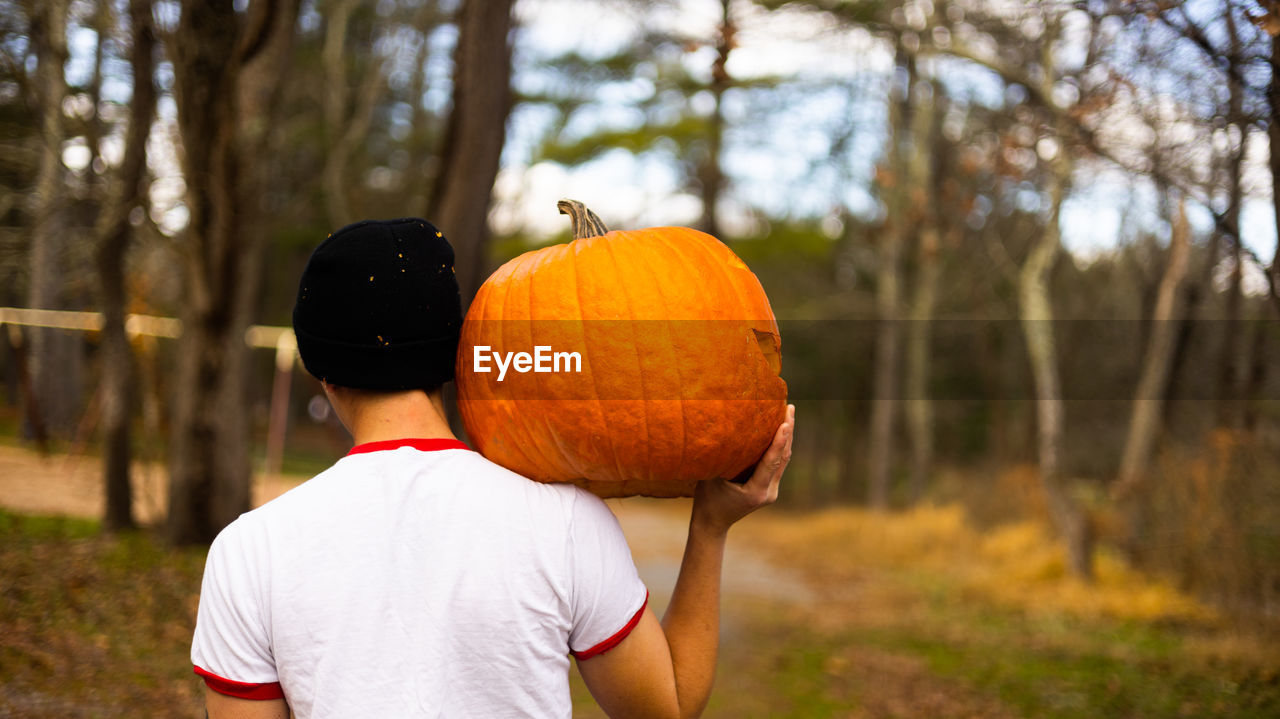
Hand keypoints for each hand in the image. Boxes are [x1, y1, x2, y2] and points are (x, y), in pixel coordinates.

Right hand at [692, 404, 794, 535]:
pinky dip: (780, 446)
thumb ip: (723, 458)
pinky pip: (778, 464)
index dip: (780, 441)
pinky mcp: (769, 489)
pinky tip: (780, 430)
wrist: (712, 523)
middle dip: (788, 431)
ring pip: (784, 460)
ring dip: (787, 437)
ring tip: (788, 413)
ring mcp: (771, 491)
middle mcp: (769, 492)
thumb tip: (724, 432)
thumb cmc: (707, 499)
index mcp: (756, 492)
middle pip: (783, 458)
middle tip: (790, 408)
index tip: (786, 422)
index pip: (772, 462)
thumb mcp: (712, 478)